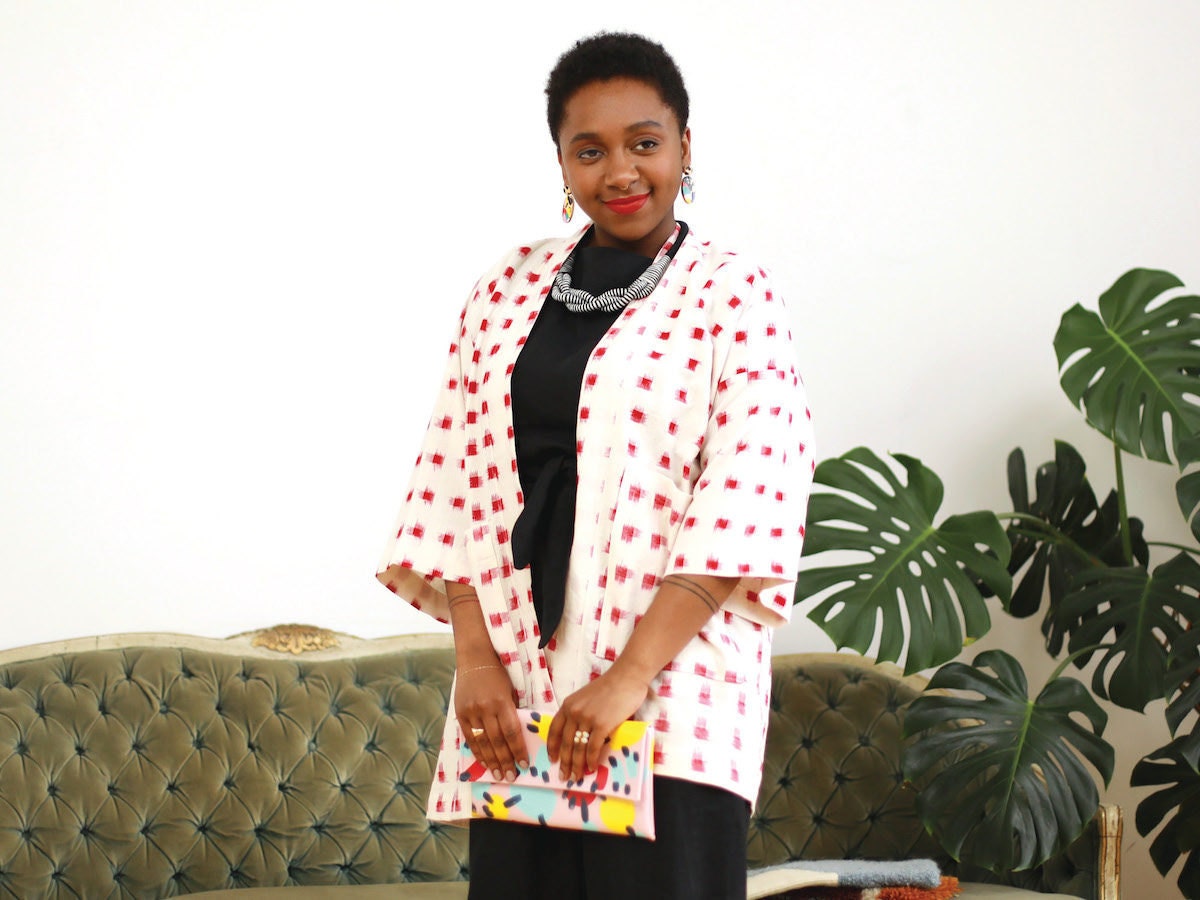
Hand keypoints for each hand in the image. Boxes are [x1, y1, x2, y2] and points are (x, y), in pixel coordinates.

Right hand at [454, 664, 527, 782]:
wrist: (474, 658)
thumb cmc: (498, 674)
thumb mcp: (511, 690)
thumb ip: (512, 712)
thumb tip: (518, 737)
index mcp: (502, 702)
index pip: (511, 732)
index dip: (518, 750)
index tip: (524, 765)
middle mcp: (485, 709)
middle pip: (497, 741)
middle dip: (505, 761)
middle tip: (511, 776)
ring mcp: (471, 712)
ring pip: (483, 743)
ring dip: (491, 761)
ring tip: (498, 775)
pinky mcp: (461, 714)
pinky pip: (470, 738)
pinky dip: (477, 752)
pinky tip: (484, 763)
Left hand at [547, 667, 649, 782]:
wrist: (626, 677)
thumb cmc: (609, 687)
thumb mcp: (585, 698)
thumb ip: (579, 713)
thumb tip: (578, 736)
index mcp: (568, 705)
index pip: (554, 730)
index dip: (552, 747)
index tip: (552, 760)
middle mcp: (574, 712)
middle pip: (566, 743)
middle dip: (564, 763)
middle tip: (564, 776)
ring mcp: (587, 719)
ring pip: (578, 748)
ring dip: (577, 766)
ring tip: (576, 777)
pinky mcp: (602, 724)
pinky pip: (593, 748)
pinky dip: (592, 760)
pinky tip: (592, 768)